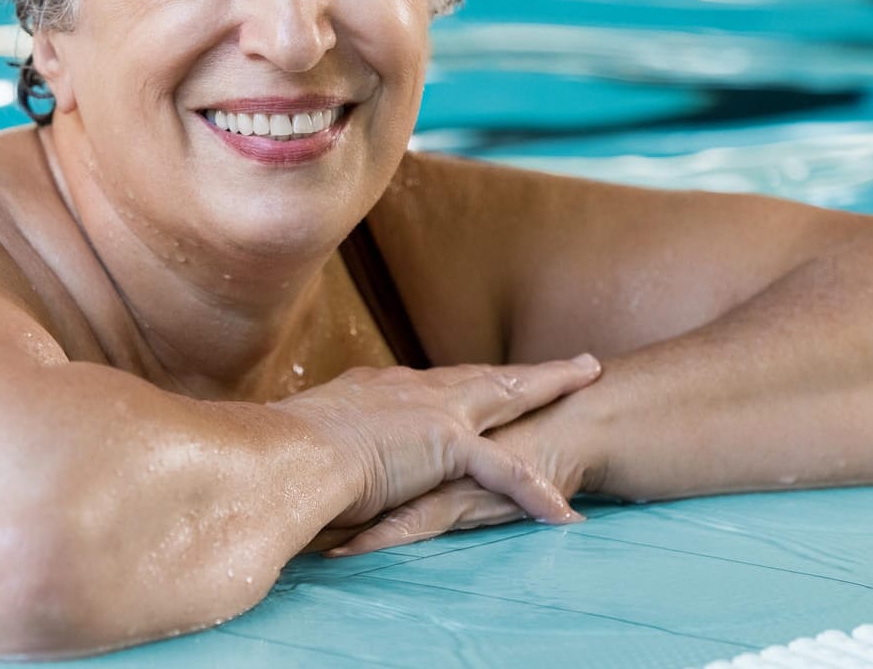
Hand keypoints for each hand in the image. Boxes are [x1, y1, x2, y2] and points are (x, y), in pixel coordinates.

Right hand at [271, 355, 601, 534]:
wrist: (285, 455)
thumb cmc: (282, 455)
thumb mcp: (312, 439)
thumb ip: (331, 443)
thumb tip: (316, 457)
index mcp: (382, 390)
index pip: (439, 383)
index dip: (470, 381)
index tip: (486, 379)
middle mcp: (412, 390)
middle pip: (485, 375)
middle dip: (530, 370)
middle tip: (573, 361)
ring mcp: (433, 410)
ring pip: (508, 394)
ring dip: (552, 387)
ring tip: (589, 378)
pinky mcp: (445, 442)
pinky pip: (504, 470)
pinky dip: (534, 491)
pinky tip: (562, 511)